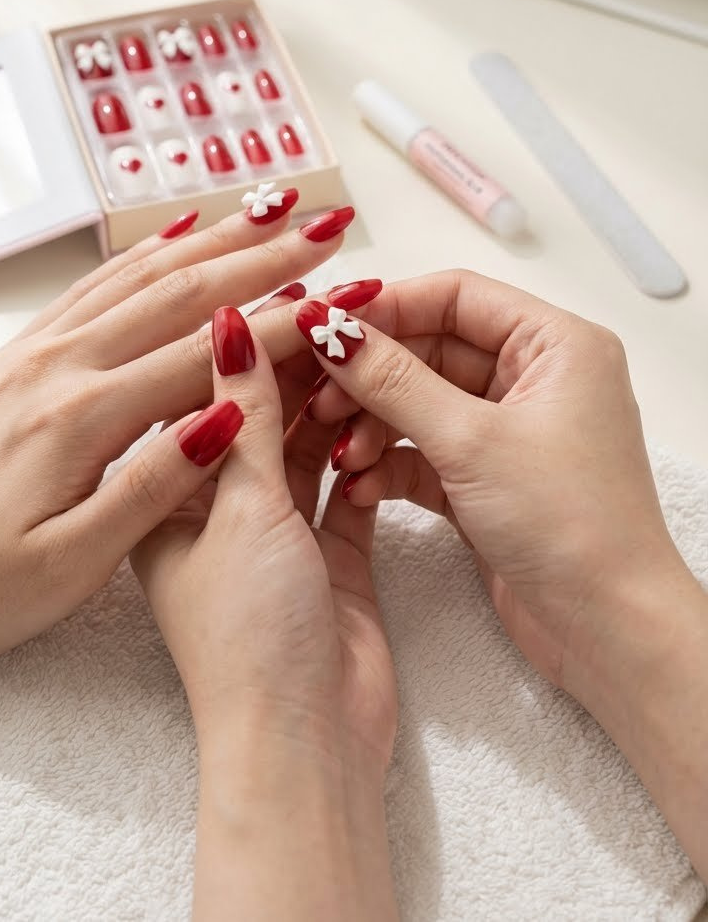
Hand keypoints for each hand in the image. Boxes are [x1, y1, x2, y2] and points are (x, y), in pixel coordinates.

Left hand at [0, 199, 353, 657]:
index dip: (290, 323)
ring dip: (216, 237)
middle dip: (267, 255)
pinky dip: (146, 250)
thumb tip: (225, 418)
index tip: (349, 294)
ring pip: (143, 274)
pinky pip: (96, 282)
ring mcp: (40, 352)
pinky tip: (176, 233)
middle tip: (330, 225)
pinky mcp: (24, 355)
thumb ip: (149, 488)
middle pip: (185, 292)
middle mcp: (63, 365)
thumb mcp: (66, 565)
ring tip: (273, 207)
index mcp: (84, 417)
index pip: (212, 355)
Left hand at [132, 300, 397, 921]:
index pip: (201, 387)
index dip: (244, 328)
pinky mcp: (327, 552)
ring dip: (332, 395)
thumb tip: (227, 323)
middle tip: (341, 295)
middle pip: (254, 407)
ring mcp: (271, 529)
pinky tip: (385, 408)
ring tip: (367, 339)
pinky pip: (345, 479)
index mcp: (163, 496)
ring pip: (302, 438)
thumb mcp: (238, 511)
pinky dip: (363, 448)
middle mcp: (212, 507)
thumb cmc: (247, 643)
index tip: (290, 277)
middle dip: (295, 354)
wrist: (305, 746)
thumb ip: (240, 415)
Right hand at [295, 272, 707, 880]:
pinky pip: (426, 452)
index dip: (387, 307)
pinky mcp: (491, 481)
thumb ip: (393, 380)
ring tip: (339, 452)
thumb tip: (330, 328)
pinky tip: (357, 485)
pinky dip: (389, 465)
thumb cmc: (571, 525)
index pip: (456, 297)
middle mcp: (538, 379)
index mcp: (557, 345)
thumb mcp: (471, 441)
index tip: (324, 324)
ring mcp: (513, 432)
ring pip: (423, 404)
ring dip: (374, 424)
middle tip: (318, 394)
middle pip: (432, 349)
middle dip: (372, 374)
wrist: (608, 631)